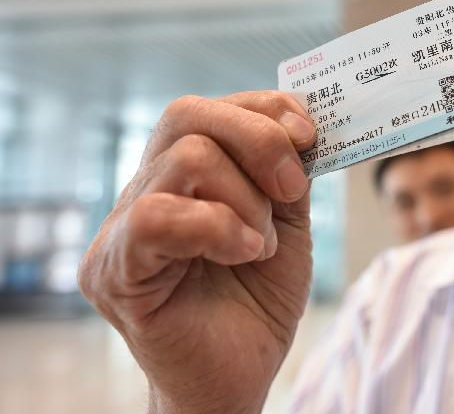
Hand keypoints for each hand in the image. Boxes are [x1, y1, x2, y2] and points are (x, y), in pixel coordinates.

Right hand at [78, 91, 316, 413]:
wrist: (240, 374)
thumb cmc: (257, 299)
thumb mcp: (286, 222)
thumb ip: (286, 171)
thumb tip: (302, 123)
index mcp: (180, 174)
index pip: (206, 109)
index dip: (262, 109)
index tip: (310, 136)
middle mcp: (144, 190)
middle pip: (187, 115)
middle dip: (259, 140)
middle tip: (291, 190)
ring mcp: (121, 227)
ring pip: (186, 159)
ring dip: (247, 201)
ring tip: (259, 247)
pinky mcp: (113, 269)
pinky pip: (159, 216)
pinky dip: (219, 228)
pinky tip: (243, 255)